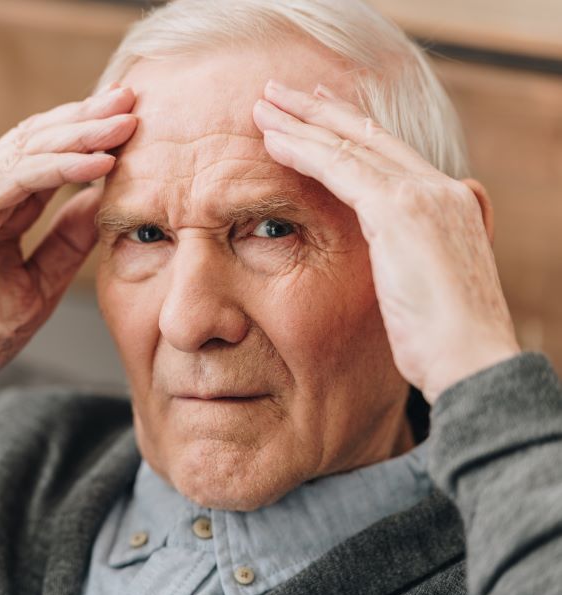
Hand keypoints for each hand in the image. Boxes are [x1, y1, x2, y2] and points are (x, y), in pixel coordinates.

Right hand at [0, 86, 137, 411]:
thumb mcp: (39, 283)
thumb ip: (66, 241)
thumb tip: (101, 201)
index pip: (45, 156)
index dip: (87, 137)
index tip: (132, 123)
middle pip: (38, 140)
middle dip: (87, 118)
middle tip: (132, 99)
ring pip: (28, 150)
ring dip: (80, 134)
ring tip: (124, 123)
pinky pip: (15, 180)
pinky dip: (59, 168)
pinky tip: (97, 163)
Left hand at [253, 79, 519, 402]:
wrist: (470, 362)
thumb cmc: (445, 342)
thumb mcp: (430, 288)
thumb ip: (415, 256)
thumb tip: (397, 256)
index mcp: (450, 203)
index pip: (389, 153)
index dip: (348, 130)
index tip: (316, 114)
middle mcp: (441, 188)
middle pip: (367, 136)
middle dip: (318, 111)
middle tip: (278, 93)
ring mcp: (424, 195)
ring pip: (348, 145)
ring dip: (300, 123)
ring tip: (262, 106)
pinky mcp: (401, 210)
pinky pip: (339, 168)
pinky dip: (303, 151)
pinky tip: (272, 141)